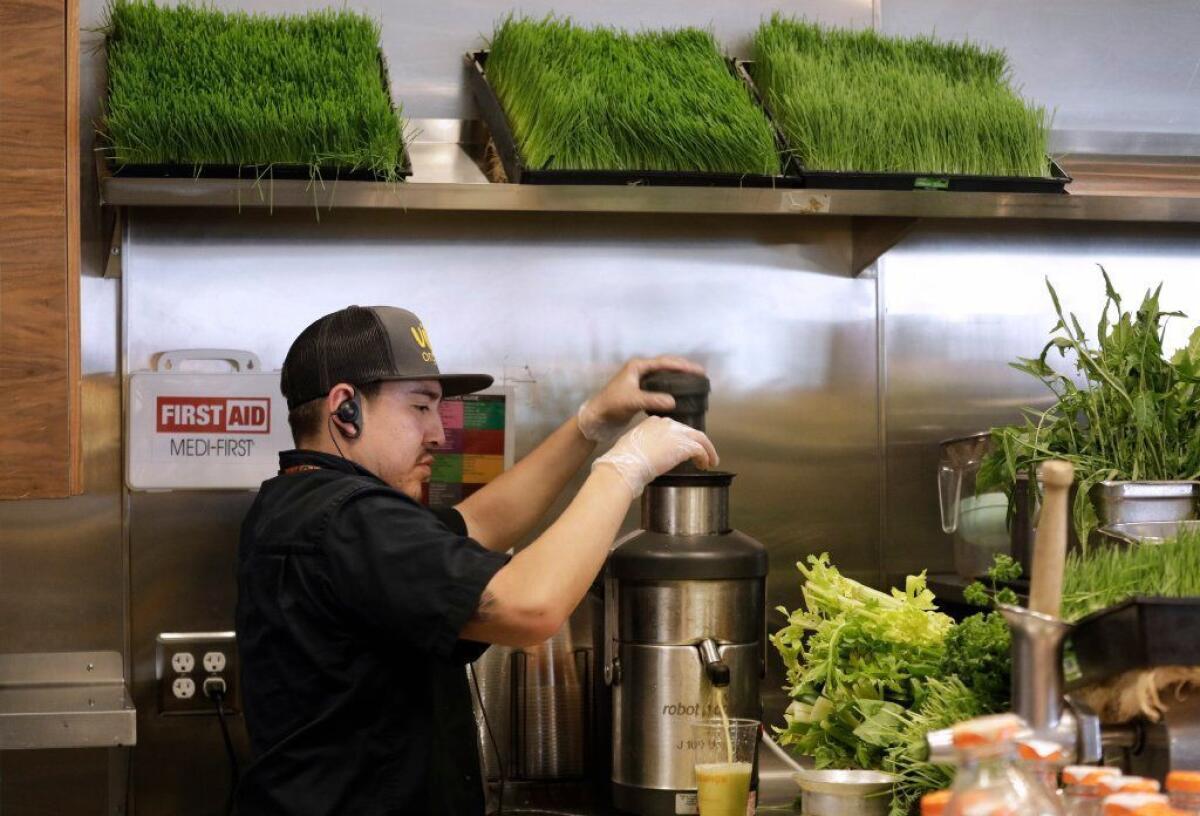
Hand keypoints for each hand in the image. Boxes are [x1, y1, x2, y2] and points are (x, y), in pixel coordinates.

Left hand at [577, 356, 705, 442]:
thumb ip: (652, 400)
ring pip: (663, 375)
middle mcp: (639, 370)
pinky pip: (659, 386)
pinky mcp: (639, 391)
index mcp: (637, 366)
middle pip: (666, 366)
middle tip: (701, 374)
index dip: (683, 366)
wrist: (596, 417)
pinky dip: (670, 388)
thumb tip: (673, 401)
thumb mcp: (632, 401)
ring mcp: (639, 380)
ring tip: (694, 382)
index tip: (698, 370)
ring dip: (678, 377)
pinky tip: (679, 394)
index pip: (664, 362)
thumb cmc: (610, 405)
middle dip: (683, 369)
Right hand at [591, 417, 718, 497]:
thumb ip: (645, 446)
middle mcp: (667, 423)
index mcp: (653, 422)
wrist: (626, 465)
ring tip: (710, 461)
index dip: (681, 438)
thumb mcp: (633, 446)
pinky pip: (701, 450)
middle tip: (702, 454)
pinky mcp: (685, 445)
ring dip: (707, 450)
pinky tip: (705, 464)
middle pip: (689, 431)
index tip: (683, 448)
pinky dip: (706, 457)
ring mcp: (677, 433)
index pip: (673, 428)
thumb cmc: (624, 461)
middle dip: (696, 443)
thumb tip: (649, 455)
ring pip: (699, 438)